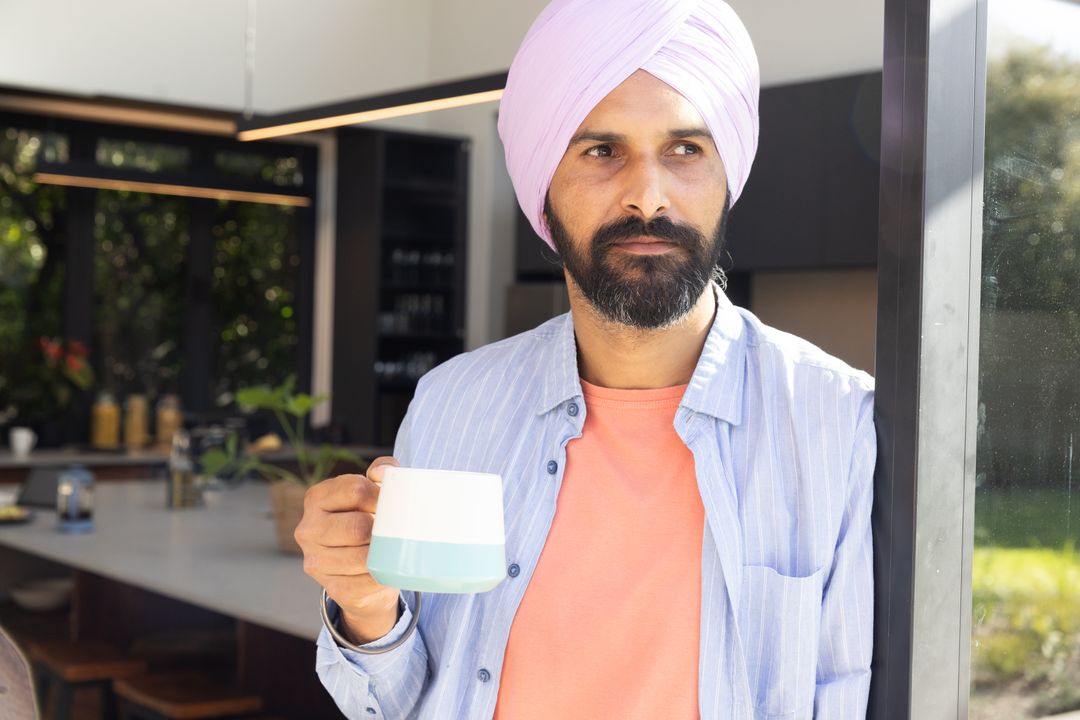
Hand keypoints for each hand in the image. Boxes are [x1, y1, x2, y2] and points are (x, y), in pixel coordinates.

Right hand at [296, 456, 401, 643]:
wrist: (363, 567)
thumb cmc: (369, 519)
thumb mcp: (374, 490)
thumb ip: (382, 470)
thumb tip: (381, 473)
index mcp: (316, 498)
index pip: (355, 490)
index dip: (381, 497)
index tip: (390, 504)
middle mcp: (308, 529)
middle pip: (358, 526)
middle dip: (382, 529)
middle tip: (393, 530)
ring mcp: (315, 560)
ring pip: (363, 557)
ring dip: (383, 554)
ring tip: (389, 548)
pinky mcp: (331, 587)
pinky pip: (366, 582)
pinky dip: (382, 575)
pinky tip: (384, 568)